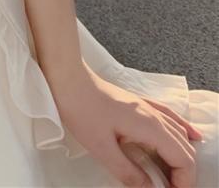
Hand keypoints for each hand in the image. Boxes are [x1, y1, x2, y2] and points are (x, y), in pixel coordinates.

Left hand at [51, 62, 202, 187]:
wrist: (67, 79)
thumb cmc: (80, 109)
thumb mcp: (101, 148)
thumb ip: (127, 172)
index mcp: (149, 126)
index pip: (183, 158)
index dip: (183, 181)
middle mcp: (153, 115)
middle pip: (184, 148)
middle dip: (184, 172)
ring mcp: (146, 106)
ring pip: (178, 133)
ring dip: (182, 155)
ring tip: (174, 175)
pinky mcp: (137, 103)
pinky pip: (169, 116)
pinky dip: (182, 129)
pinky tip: (189, 135)